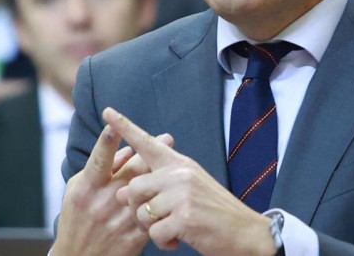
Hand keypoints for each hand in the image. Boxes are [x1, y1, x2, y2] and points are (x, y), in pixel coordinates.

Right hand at [52, 123, 172, 255]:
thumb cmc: (76, 220)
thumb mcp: (77, 191)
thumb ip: (99, 169)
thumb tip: (125, 149)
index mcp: (85, 189)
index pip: (98, 161)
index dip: (107, 142)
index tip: (115, 124)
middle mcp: (102, 202)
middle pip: (132, 171)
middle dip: (150, 152)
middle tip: (166, 138)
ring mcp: (118, 220)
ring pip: (146, 191)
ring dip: (162, 174)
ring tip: (175, 162)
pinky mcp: (132, 237)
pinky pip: (152, 214)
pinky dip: (161, 202)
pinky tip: (171, 194)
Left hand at [105, 107, 276, 255]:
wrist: (247, 232)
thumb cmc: (215, 213)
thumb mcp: (192, 188)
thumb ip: (159, 185)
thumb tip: (120, 191)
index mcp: (181, 164)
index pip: (147, 143)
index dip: (125, 127)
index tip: (107, 112)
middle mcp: (180, 174)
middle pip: (133, 188)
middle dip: (136, 209)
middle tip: (154, 220)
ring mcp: (183, 195)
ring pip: (141, 213)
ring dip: (152, 229)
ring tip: (172, 229)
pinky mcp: (185, 218)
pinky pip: (154, 233)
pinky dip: (163, 242)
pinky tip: (179, 238)